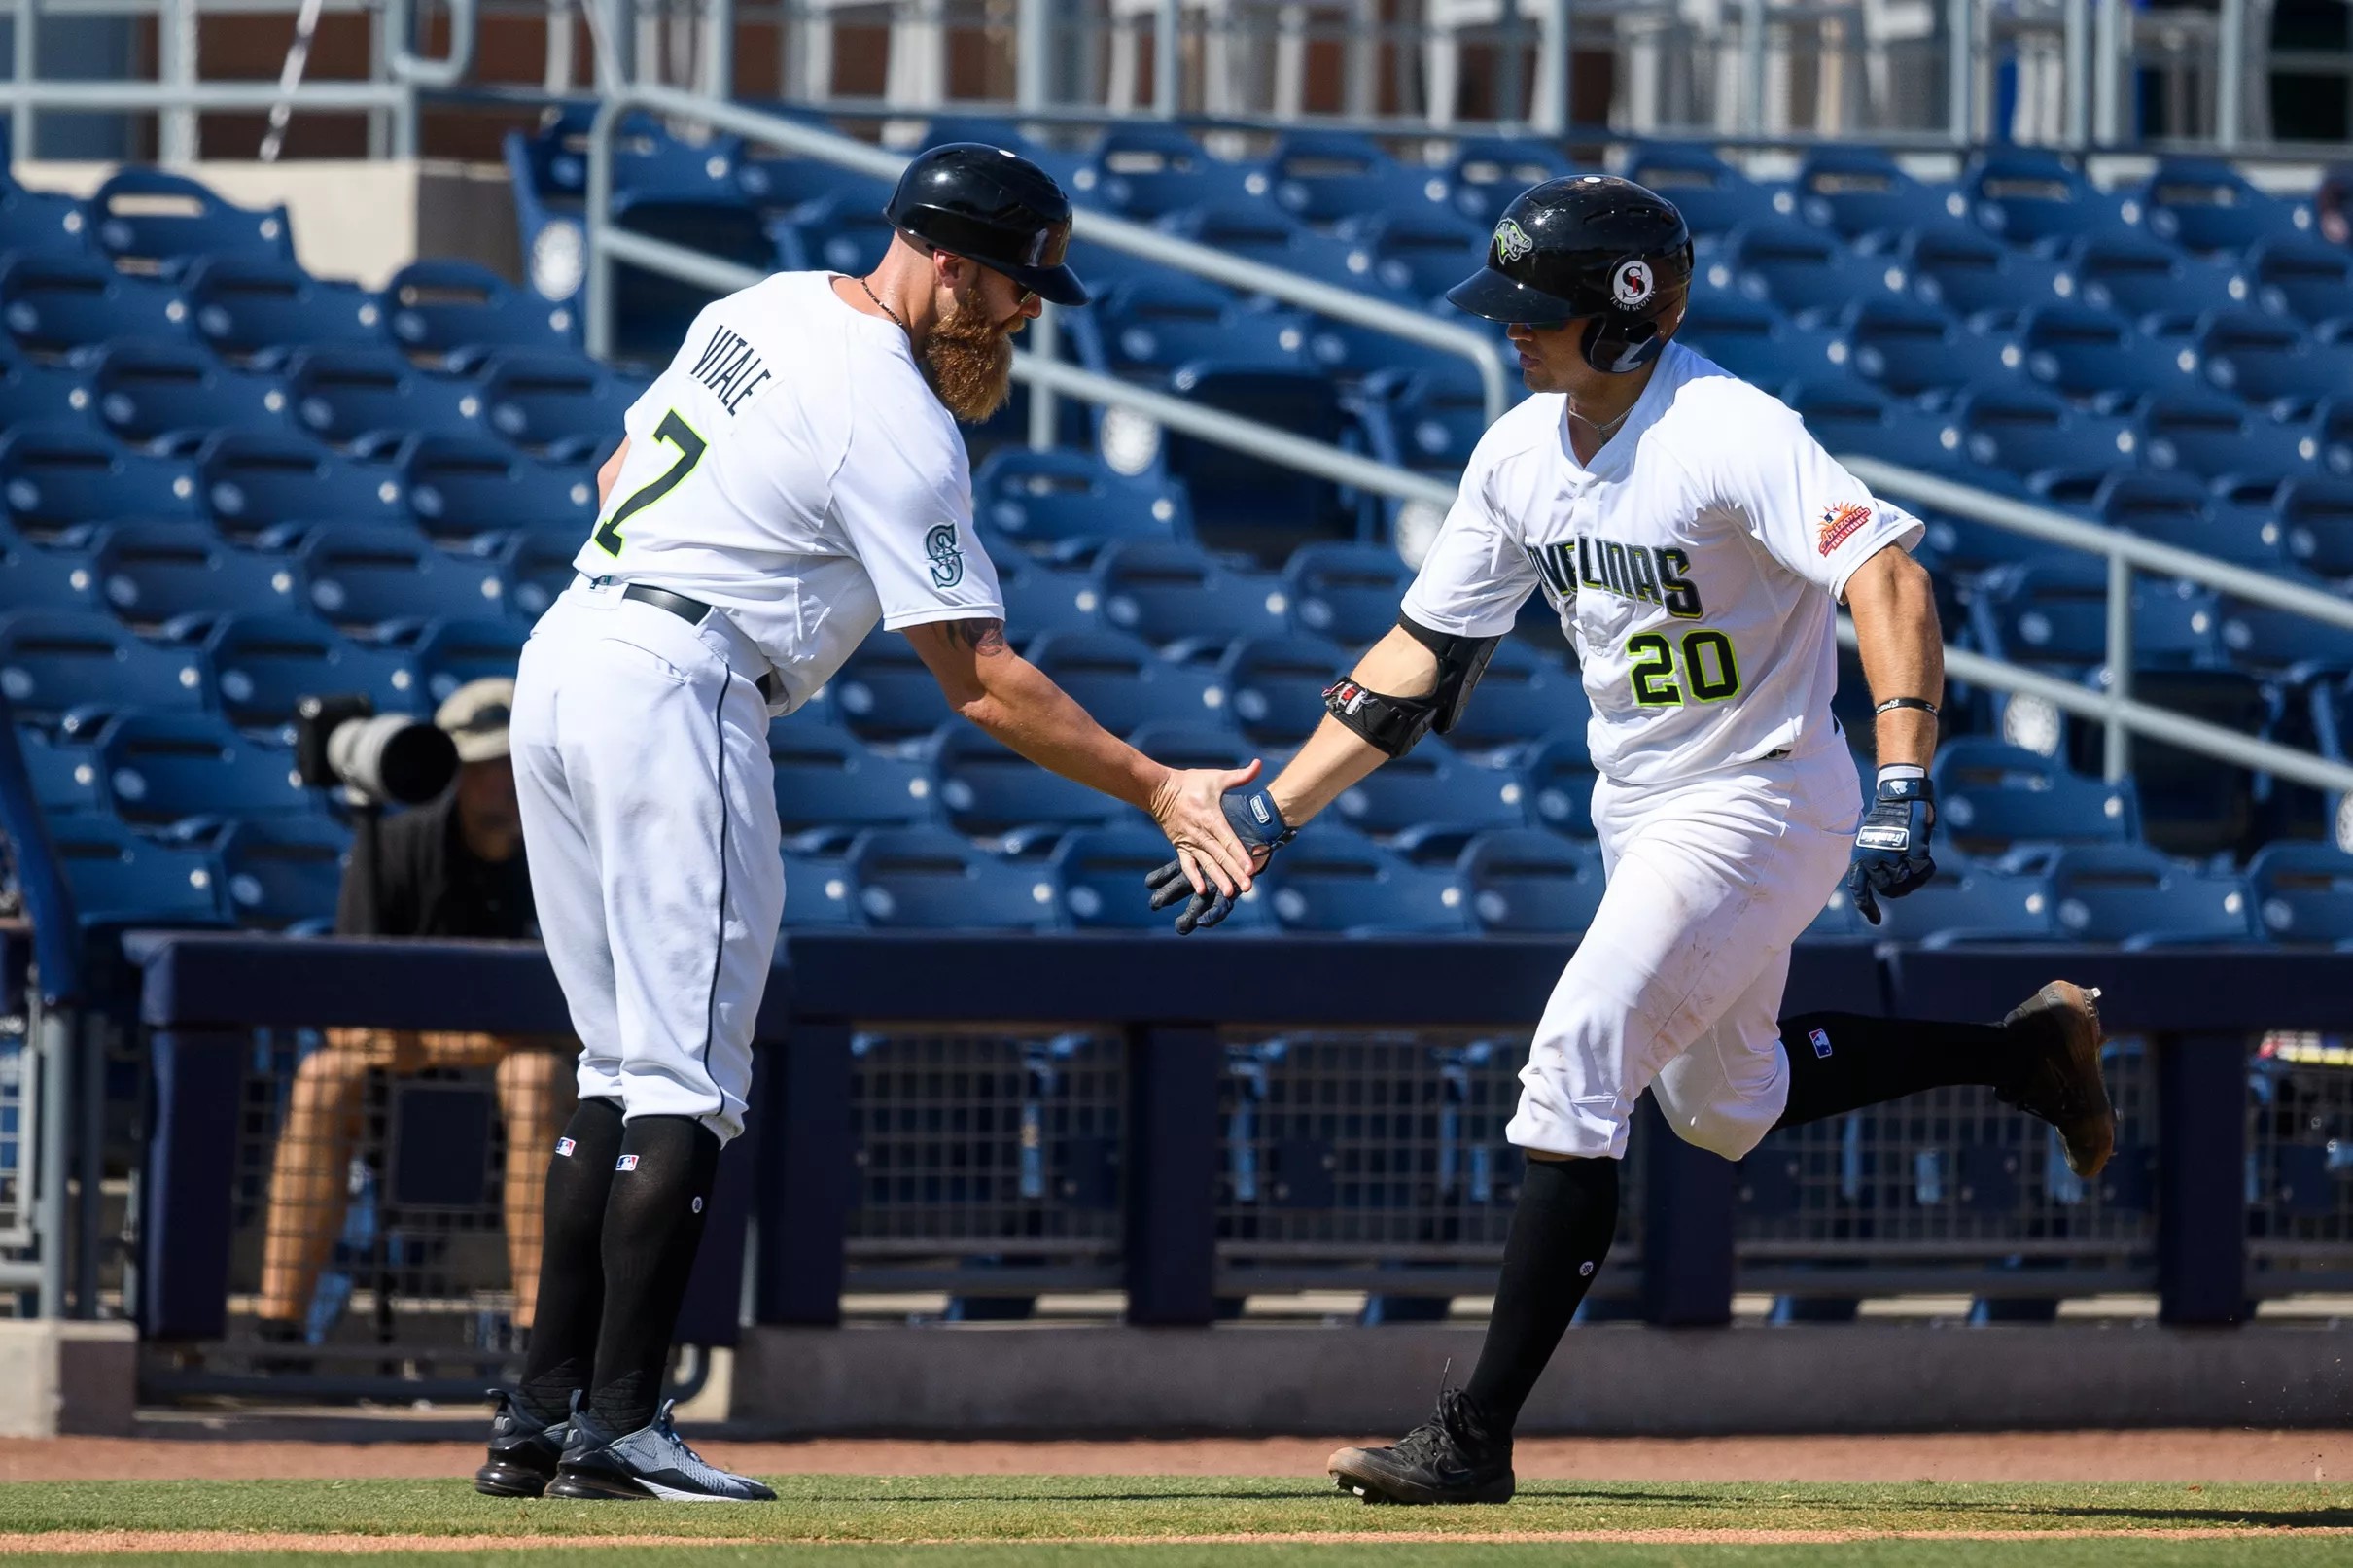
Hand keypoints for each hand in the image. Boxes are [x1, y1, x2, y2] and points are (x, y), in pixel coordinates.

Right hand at [1144, 774, 1293, 933]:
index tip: (1251, 868)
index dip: (1239, 854)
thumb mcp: (1216, 777)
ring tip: (1230, 893)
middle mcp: (1200, 833)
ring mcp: (1189, 842)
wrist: (1159, 790)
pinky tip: (1202, 890)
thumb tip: (1259, 764)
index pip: (1228, 839)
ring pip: (1206, 864)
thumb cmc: (1190, 783)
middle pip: (1220, 856)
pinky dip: (1194, 877)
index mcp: (1210, 817)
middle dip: (1234, 872)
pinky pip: (1187, 865)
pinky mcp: (1181, 847)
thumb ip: (1240, 776)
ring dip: (1218, 879)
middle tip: (1248, 887)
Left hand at [1845, 773, 1934, 925]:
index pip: (1859, 888)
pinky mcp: (1915, 850)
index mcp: (1860, 856)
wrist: (1900, 797)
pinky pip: (1922, 872)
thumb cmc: (1885, 820)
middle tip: (1901, 874)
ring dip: (1910, 877)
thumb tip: (1878, 886)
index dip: (1867, 906)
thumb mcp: (1867, 841)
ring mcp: (1894, 854)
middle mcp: (1874, 857)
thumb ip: (1871, 863)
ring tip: (1911, 863)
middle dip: (1894, 886)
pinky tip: (1922, 859)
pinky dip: (1924, 869)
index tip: (1876, 920)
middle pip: (1886, 889)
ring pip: (1904, 882)